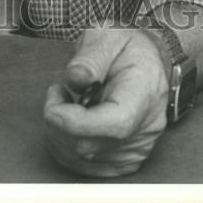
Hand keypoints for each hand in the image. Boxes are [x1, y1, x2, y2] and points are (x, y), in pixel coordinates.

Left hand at [43, 27, 169, 177]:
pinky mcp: (126, 159)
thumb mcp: (107, 36)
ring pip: (84, 159)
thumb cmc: (126, 48)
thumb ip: (90, 57)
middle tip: (58, 91)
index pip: (117, 122)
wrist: (148, 61)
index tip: (53, 109)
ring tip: (66, 102)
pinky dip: (67, 146)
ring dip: (60, 133)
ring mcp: (137, 147)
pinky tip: (71, 122)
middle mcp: (146, 126)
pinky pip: (86, 166)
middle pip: (94, 145)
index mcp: (144, 91)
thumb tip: (75, 79)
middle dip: (59, 122)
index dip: (79, 123)